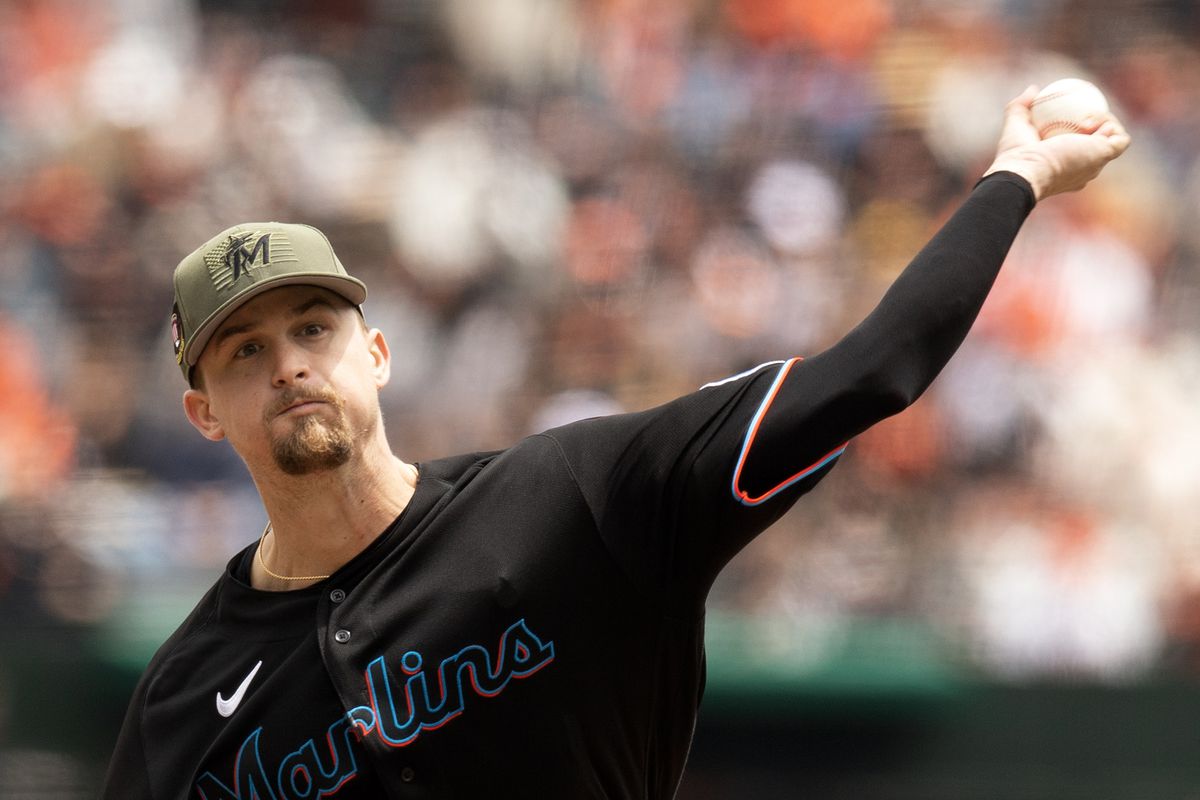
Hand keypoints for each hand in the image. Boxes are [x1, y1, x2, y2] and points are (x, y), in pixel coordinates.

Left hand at [982, 85, 1131, 201]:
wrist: (1025, 169)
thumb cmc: (1017, 155)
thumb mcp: (1015, 126)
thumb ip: (1020, 107)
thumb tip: (1034, 89)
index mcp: (1066, 169)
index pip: (1080, 148)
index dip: (1081, 129)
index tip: (1072, 112)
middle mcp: (1084, 170)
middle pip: (1100, 145)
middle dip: (1099, 125)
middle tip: (1083, 110)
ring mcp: (1096, 164)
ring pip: (1114, 138)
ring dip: (1105, 121)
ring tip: (1085, 116)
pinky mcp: (1105, 155)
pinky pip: (1118, 135)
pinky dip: (1109, 122)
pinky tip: (1090, 119)